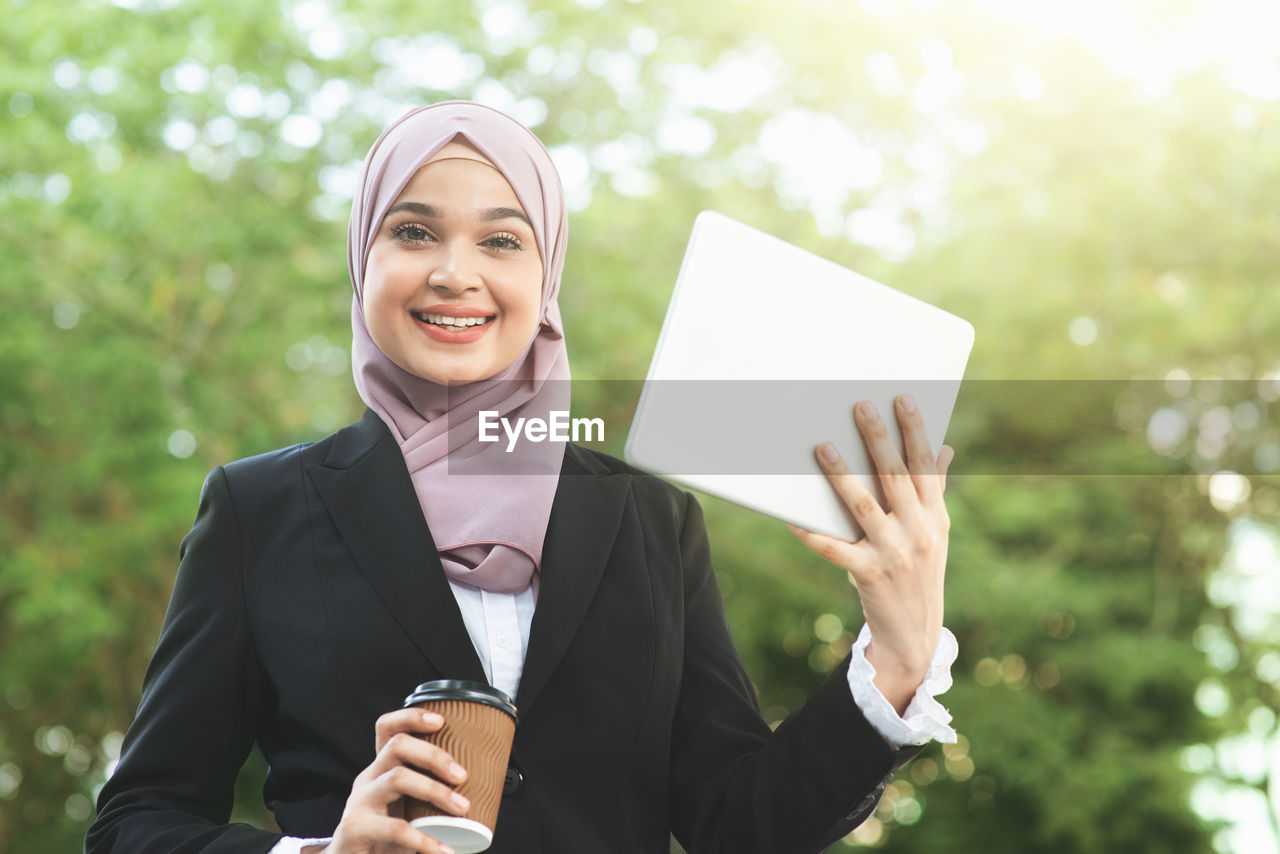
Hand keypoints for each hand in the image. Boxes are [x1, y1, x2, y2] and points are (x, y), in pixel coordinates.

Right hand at [308, 708, 470, 853]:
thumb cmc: (385, 836)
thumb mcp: (406, 807)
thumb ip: (429, 792)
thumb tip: (480, 783)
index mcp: (381, 768)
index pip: (387, 728)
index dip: (411, 717)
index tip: (441, 721)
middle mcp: (368, 778)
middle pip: (397, 746)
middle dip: (434, 755)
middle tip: (463, 775)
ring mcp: (359, 802)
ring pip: (397, 778)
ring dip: (435, 790)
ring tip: (462, 808)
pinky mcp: (355, 828)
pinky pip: (394, 828)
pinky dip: (424, 840)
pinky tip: (443, 850)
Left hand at [789, 395, 953, 713]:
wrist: (914, 634)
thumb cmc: (920, 573)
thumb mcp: (934, 533)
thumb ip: (934, 492)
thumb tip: (945, 449)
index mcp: (935, 516)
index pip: (925, 466)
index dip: (914, 431)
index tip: (902, 399)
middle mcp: (918, 531)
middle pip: (896, 477)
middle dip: (878, 440)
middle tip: (861, 407)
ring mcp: (894, 553)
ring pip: (863, 506)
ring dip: (841, 476)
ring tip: (823, 447)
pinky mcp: (869, 575)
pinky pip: (835, 548)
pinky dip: (812, 532)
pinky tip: (792, 516)